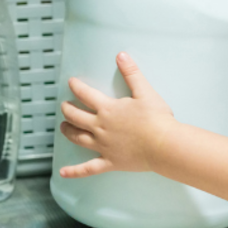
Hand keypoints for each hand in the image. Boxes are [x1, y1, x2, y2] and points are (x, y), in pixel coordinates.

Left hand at [58, 53, 175, 177]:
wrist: (165, 145)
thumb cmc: (157, 118)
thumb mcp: (145, 92)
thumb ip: (131, 73)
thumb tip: (121, 55)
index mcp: (108, 109)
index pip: (85, 95)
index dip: (76, 87)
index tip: (71, 83)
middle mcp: (100, 127)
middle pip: (76, 117)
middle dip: (67, 110)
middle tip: (64, 106)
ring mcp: (103, 146)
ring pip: (78, 138)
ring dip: (68, 132)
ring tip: (63, 128)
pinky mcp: (110, 162)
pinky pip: (88, 168)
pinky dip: (74, 171)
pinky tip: (62, 173)